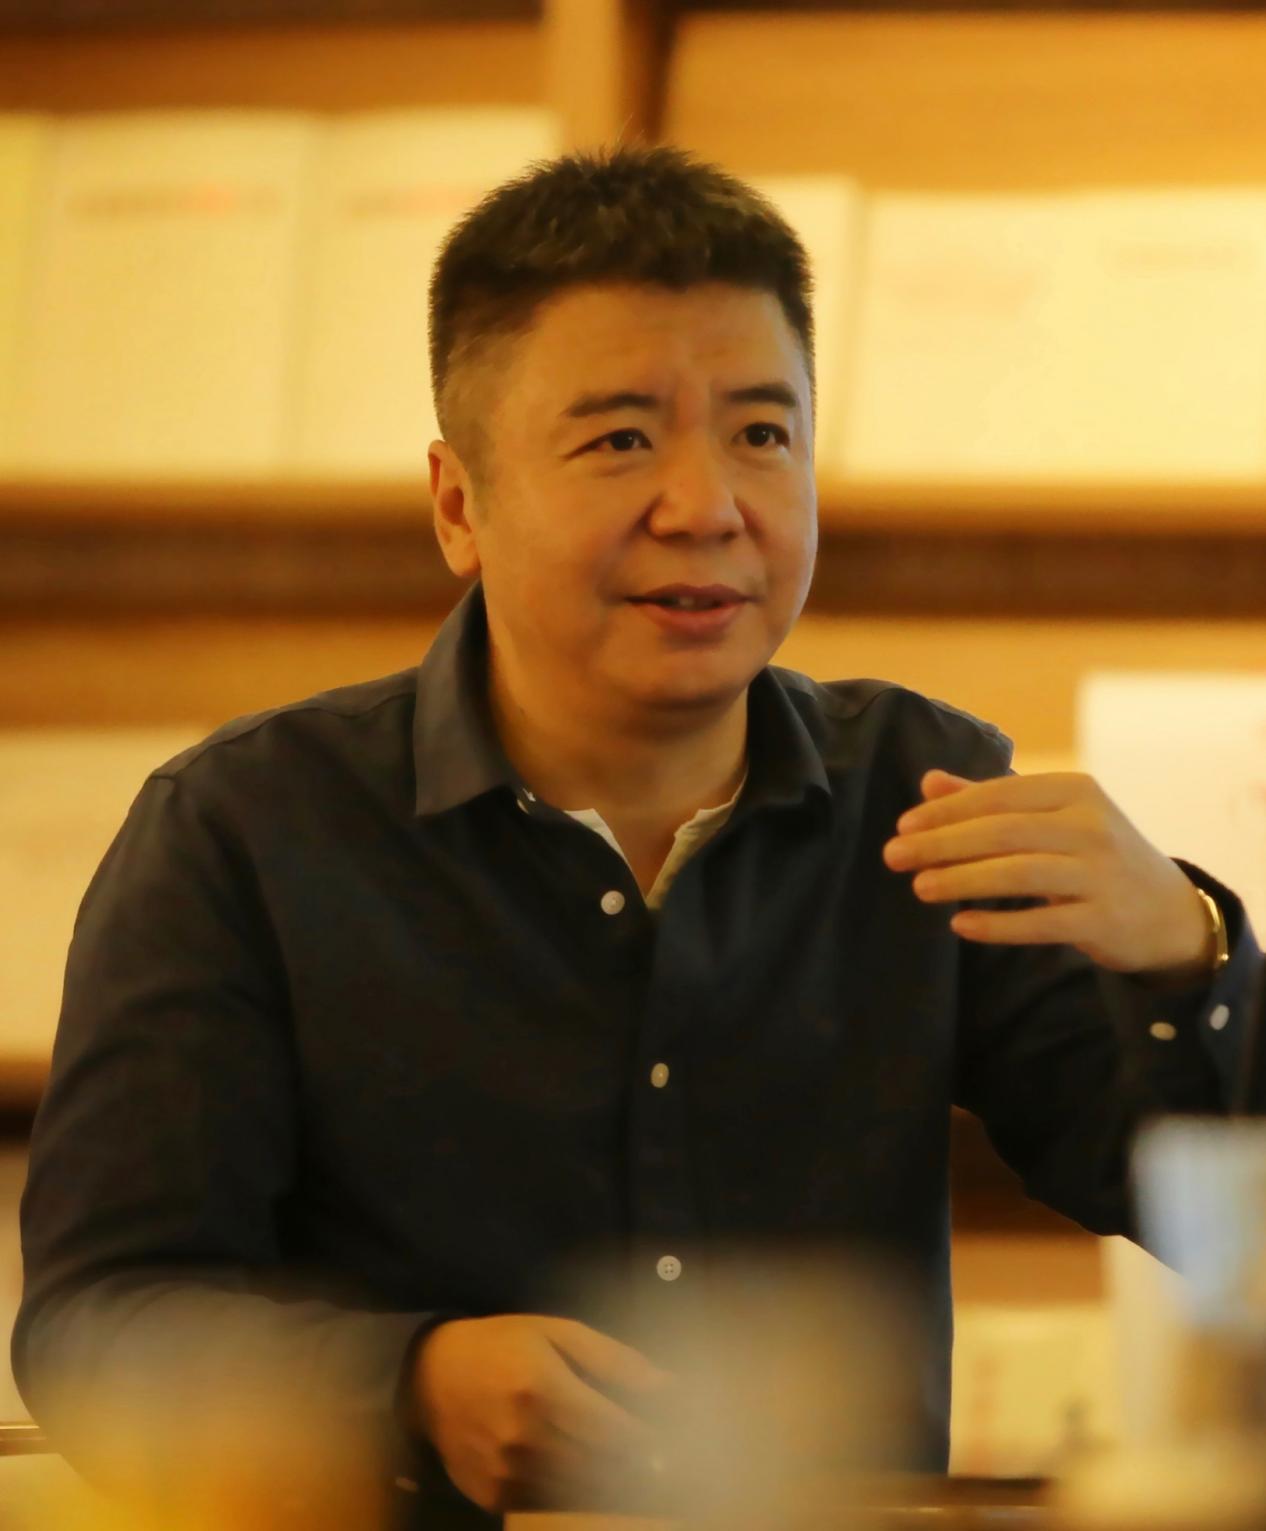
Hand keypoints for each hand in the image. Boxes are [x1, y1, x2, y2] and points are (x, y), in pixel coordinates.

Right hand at [412, 1313, 667, 1514]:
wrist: (430, 1375)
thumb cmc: (503, 1344)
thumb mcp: (558, 1333)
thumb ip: (613, 1360)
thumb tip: (667, 1384)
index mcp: (543, 1388)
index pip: (615, 1430)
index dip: (650, 1438)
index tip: (677, 1437)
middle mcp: (524, 1436)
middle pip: (601, 1465)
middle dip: (638, 1462)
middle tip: (664, 1457)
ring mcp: (506, 1472)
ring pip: (578, 1490)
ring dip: (610, 1480)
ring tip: (630, 1466)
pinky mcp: (492, 1496)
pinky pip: (547, 1502)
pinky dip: (573, 1492)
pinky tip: (584, 1472)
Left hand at [882, 768, 1212, 977]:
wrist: (1169, 912)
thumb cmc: (1095, 856)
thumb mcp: (1054, 817)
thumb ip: (992, 799)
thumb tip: (929, 781)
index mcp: (1076, 790)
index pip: (998, 794)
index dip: (947, 811)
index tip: (903, 826)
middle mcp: (1091, 826)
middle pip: (1002, 832)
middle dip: (942, 843)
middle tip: (893, 857)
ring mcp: (1101, 873)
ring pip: (1017, 873)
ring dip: (962, 880)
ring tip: (919, 887)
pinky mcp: (1104, 919)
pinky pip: (1042, 923)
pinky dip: (999, 925)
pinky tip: (961, 925)